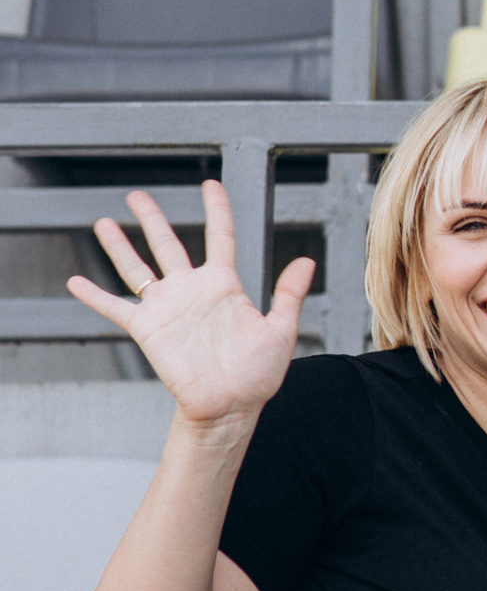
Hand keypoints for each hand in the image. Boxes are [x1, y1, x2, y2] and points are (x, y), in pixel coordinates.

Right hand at [66, 181, 315, 429]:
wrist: (231, 406)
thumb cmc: (258, 374)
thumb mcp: (280, 330)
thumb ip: (289, 294)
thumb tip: (307, 261)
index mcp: (225, 285)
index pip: (220, 237)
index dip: (217, 209)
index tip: (211, 185)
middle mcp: (192, 290)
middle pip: (168, 244)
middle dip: (152, 219)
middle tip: (137, 196)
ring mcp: (168, 308)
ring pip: (138, 268)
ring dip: (120, 246)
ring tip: (104, 223)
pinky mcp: (148, 329)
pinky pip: (116, 307)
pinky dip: (94, 296)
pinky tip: (76, 281)